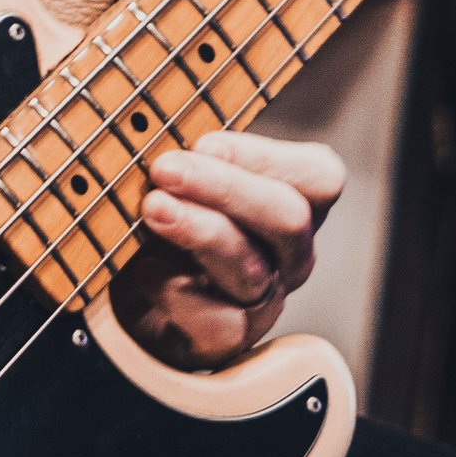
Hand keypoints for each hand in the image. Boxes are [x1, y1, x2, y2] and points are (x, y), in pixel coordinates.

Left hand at [111, 129, 343, 370]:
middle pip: (288, 217)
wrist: (136, 297)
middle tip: (166, 167)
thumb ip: (191, 149)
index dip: (264, 155)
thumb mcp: (185, 175)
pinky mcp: (226, 339)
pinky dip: (165, 283)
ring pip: (248, 265)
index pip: (318, 176)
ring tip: (152, 207)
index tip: (204, 141)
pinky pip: (205, 313)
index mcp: (296, 205)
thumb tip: (158, 118)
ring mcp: (263, 301)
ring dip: (196, 229)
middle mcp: (291, 256)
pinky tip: (138, 267)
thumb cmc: (170, 219)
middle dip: (226, 187)